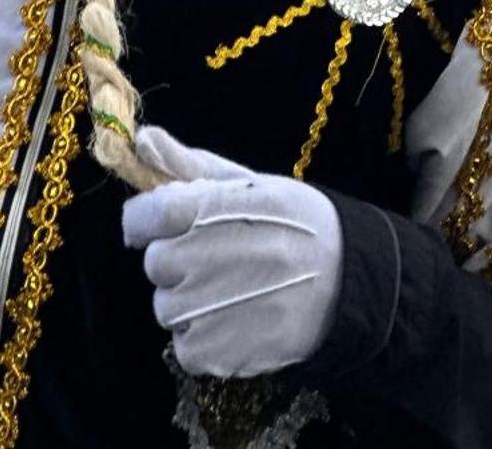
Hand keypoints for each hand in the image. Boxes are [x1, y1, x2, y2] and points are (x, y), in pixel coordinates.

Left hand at [122, 126, 343, 379]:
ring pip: (167, 308)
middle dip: (179, 261)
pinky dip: (204, 339)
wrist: (348, 277)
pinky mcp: (214, 352)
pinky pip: (184, 346)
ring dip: (190, 302)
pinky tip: (238, 320)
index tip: (166, 224)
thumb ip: (190, 164)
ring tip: (235, 291)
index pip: (144, 214)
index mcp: (207, 208)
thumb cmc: (294, 223)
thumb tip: (144, 138)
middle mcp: (200, 257)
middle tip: (222, 258)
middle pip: (156, 264)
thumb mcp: (249, 184)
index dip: (149, 220)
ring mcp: (205, 309)